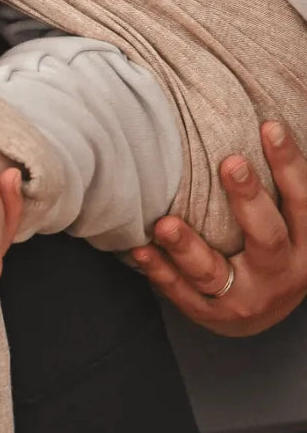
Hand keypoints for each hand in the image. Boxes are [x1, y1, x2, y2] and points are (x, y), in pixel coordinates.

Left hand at [131, 121, 306, 335]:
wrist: (256, 309)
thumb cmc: (268, 246)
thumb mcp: (285, 220)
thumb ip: (274, 182)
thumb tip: (264, 119)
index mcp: (304, 244)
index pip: (301, 202)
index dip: (289, 164)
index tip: (269, 126)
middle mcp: (279, 273)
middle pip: (267, 236)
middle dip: (249, 199)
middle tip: (230, 163)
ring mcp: (244, 297)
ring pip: (214, 272)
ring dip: (187, 247)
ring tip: (165, 224)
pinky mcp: (210, 313)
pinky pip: (183, 293)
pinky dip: (160, 272)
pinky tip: (141, 250)